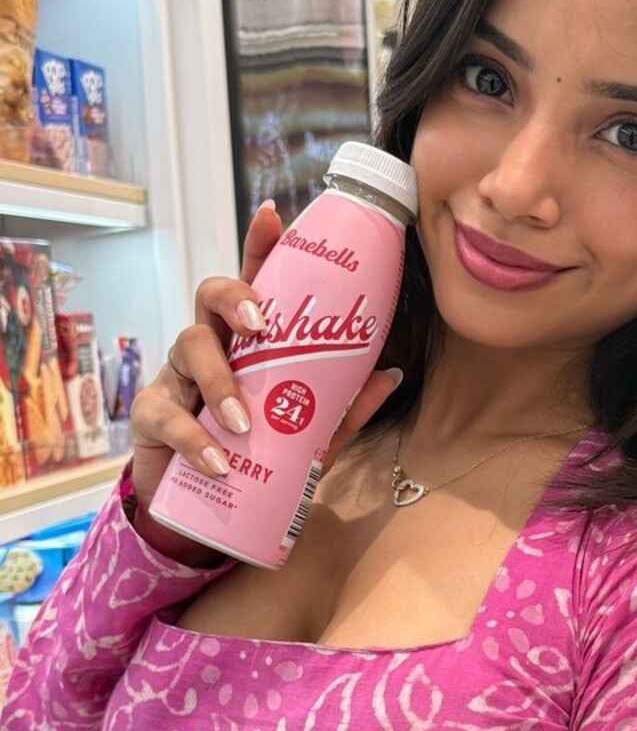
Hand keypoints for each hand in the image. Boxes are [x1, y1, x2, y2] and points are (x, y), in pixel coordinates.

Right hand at [128, 201, 402, 563]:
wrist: (201, 512)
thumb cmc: (254, 459)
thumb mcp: (307, 439)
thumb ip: (342, 409)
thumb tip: (390, 373)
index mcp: (246, 344)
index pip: (252, 284)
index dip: (259, 247)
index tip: (274, 217)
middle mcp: (210, 348)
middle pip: (210, 296)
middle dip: (234, 300)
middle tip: (260, 327)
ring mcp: (176, 378)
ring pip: (187, 347)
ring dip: (219, 383)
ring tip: (244, 423)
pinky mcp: (151, 417)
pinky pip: (166, 414)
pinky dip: (194, 439)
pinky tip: (217, 462)